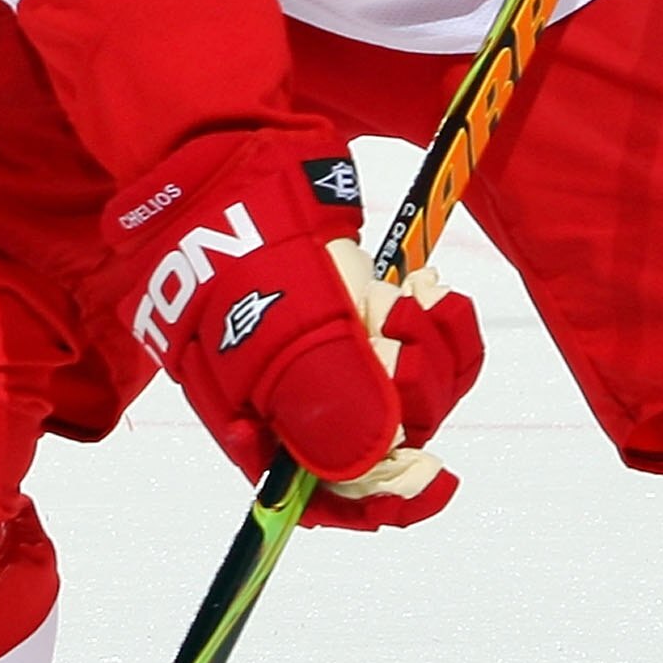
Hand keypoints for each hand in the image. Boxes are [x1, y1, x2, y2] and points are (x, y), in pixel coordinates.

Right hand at [106, 130, 482, 529]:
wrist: (228, 163)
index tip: (433, 478)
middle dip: (411, 393)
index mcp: (261, 427)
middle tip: (398, 330)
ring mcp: (332, 357)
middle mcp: (299, 403)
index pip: (325, 497)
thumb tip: (373, 468)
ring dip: (429, 348)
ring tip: (409, 296)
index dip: (383, 499)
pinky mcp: (362, 317)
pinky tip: (422, 285)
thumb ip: (326, 400)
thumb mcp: (278, 328)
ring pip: (411, 392)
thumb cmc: (236, 251)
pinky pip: (422, 344)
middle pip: (382, 443)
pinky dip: (434, 320)